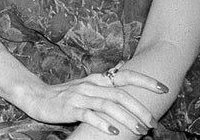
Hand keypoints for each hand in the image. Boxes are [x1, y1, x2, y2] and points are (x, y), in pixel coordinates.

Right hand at [21, 68, 163, 136]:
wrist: (35, 96)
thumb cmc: (64, 93)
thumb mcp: (87, 83)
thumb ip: (106, 77)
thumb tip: (123, 67)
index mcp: (97, 79)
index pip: (125, 76)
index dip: (145, 80)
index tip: (163, 88)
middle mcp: (90, 85)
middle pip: (120, 94)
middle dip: (140, 109)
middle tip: (153, 123)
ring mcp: (79, 97)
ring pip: (108, 105)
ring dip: (127, 118)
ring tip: (140, 130)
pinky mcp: (69, 108)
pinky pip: (89, 115)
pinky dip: (103, 123)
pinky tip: (114, 131)